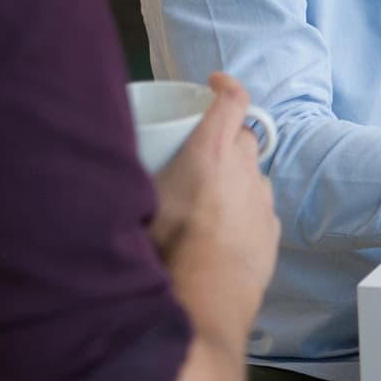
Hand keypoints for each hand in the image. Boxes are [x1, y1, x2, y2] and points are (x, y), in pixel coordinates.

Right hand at [152, 73, 279, 330]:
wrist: (208, 296)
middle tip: (202, 153)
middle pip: (243, 137)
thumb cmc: (169, 246)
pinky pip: (258, 208)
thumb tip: (109, 169)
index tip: (214, 83)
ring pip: (252, 174)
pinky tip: (224, 230)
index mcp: (211, 151)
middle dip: (227, 137)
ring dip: (235, 177)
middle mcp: (243, 168)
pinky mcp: (271, 229)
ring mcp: (262, 199)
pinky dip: (245, 209)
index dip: (225, 86)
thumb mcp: (141, 203)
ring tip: (209, 199)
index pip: (231, 101)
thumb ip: (134, 178)